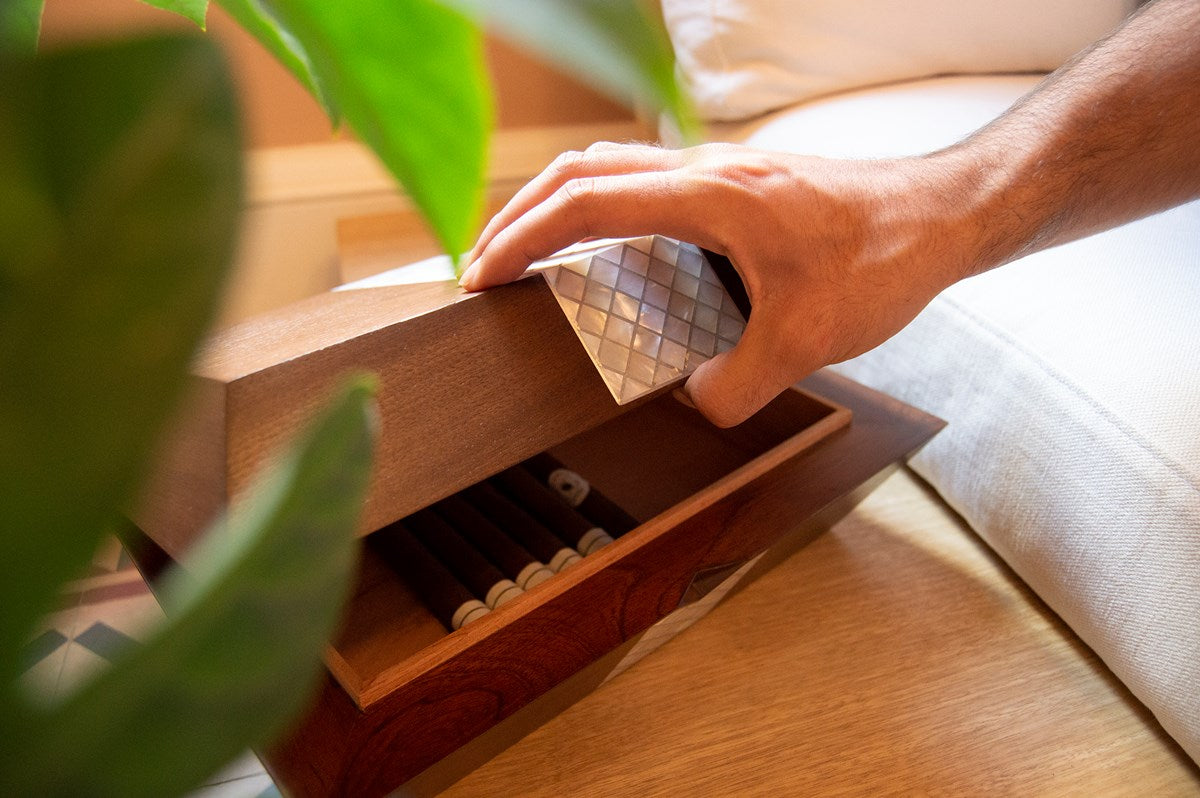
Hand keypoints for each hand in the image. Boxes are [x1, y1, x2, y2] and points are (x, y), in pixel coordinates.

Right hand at [460, 142, 977, 426]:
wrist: (945, 213)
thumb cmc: (885, 255)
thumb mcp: (806, 339)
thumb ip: (737, 384)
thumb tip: (694, 403)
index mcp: (708, 195)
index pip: (584, 205)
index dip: (521, 239)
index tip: (481, 275)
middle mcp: (705, 172)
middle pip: (581, 172)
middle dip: (520, 215)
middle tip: (485, 264)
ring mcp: (721, 174)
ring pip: (613, 170)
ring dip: (561, 208)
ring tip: (532, 257)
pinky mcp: (739, 187)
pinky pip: (649, 187)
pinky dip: (607, 214)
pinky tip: (616, 259)